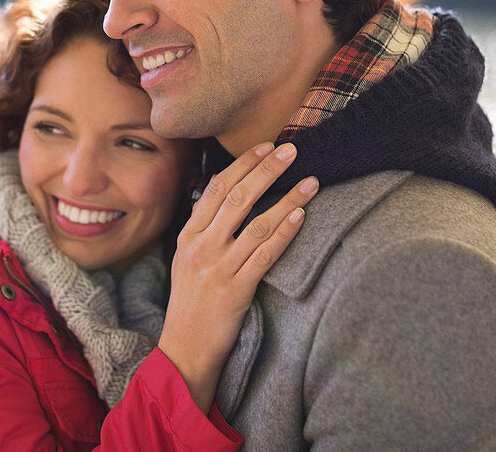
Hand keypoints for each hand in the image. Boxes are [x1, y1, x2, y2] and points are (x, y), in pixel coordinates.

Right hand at [158, 142, 316, 411]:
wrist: (185, 349)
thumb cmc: (191, 303)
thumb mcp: (186, 260)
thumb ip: (203, 228)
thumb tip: (225, 192)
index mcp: (188, 236)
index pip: (217, 189)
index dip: (243, 164)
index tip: (266, 146)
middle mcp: (200, 247)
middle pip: (237, 199)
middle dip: (266, 170)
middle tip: (292, 150)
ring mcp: (217, 268)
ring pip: (256, 224)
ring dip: (287, 200)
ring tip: (310, 183)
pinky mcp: (235, 290)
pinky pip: (264, 256)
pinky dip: (283, 234)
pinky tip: (300, 217)